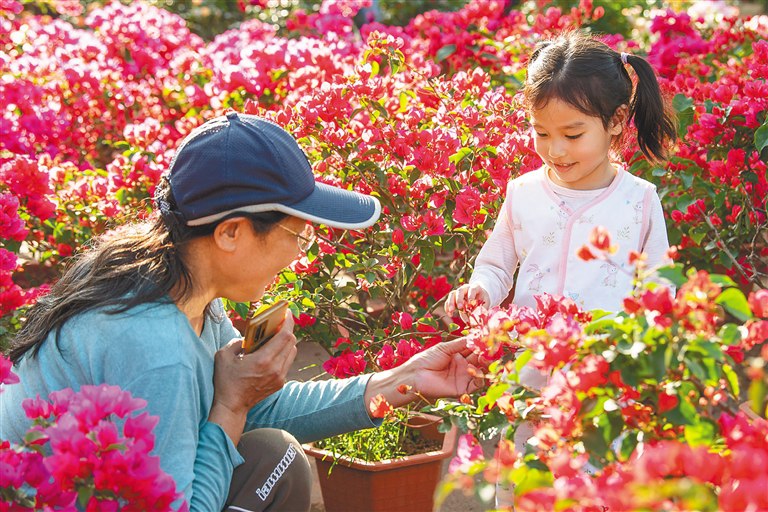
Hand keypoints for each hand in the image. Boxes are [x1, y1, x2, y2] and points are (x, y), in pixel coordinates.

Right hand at [209, 312, 296, 443]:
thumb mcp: (224, 356)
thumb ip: (236, 342)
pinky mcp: (280, 383)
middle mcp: (276, 368)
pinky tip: (272, 351)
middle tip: (279, 322)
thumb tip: (247, 338)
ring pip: (292, 352)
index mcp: (263, 360)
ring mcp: (280, 377)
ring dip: (286, 341)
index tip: (286, 312)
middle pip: (291, 342)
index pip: (285, 335)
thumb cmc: (226, 381)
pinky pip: (287, 362)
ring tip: (276, 335)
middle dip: (287, 329)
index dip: (288, 321)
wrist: (232, 406)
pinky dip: (283, 353)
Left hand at [365, 338, 486, 410]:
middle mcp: (463, 366)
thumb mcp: (444, 348)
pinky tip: (475, 368)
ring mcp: (464, 377)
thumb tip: (476, 336)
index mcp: (458, 354)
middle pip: (480, 359)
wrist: (415, 375)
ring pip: (481, 371)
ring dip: (485, 364)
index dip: (481, 343)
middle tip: (491, 346)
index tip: (489, 336)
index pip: (474, 348)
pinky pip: (476, 384)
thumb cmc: (426, 359)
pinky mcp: (463, 389)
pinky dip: (479, 376)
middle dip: (486, 352)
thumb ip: (461, 344)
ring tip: (485, 356)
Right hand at [444, 284, 489, 319]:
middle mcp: (466, 288)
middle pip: (460, 290)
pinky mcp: (454, 297)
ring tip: (451, 311)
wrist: (479, 295)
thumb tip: (472, 320)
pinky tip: (449, 314)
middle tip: (460, 307)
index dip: (471, 295)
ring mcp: (459, 292)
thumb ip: (479, 310)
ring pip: (452, 294)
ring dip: (451, 303)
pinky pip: (448, 300)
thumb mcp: (484, 304)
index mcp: (475, 287)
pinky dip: (448, 307)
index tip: (470, 301)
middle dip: (459, 299)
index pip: (472, 289)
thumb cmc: (483, 300)